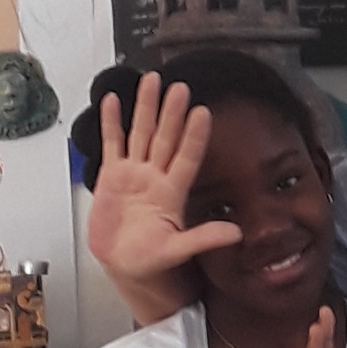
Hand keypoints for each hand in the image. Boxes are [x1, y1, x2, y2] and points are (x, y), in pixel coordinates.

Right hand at [86, 72, 243, 285]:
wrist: (125, 266)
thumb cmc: (152, 261)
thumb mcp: (177, 251)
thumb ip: (203, 239)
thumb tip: (235, 233)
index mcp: (172, 193)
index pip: (186, 157)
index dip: (194, 136)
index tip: (203, 112)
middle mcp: (155, 177)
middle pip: (164, 137)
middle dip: (171, 112)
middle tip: (179, 87)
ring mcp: (134, 174)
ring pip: (141, 133)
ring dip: (145, 108)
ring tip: (151, 81)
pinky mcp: (112, 176)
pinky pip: (113, 144)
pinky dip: (112, 123)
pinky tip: (114, 101)